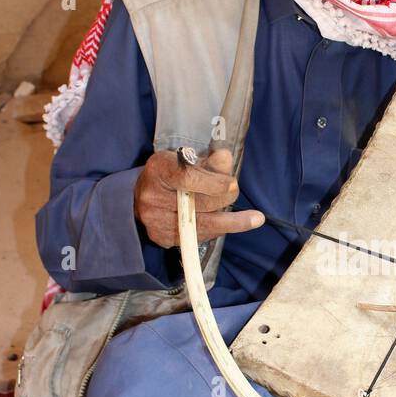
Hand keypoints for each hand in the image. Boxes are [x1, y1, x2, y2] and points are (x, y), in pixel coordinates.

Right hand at [133, 147, 263, 247]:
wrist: (141, 194)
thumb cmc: (170, 172)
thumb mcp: (187, 158)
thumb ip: (209, 161)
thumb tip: (226, 158)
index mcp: (158, 170)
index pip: (188, 178)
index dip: (214, 183)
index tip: (232, 183)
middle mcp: (152, 198)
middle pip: (200, 204)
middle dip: (224, 198)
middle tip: (234, 190)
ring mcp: (155, 221)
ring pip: (203, 225)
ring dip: (231, 222)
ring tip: (254, 219)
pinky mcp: (161, 238)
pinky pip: (197, 237)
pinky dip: (215, 229)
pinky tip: (227, 223)